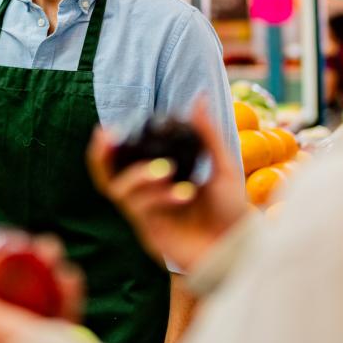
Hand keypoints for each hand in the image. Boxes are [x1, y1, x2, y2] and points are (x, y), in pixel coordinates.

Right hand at [88, 99, 248, 271]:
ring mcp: (148, 218)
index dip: (105, 149)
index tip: (106, 130)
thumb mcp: (222, 165)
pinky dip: (159, 197)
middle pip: (106, 179)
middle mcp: (147, 198)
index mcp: (158, 181)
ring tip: (168, 172)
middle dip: (101, 158)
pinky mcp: (153, 236)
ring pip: (122, 193)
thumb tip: (199, 97)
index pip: (121, 163)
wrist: (241, 245)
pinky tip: (184, 193)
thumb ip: (207, 134)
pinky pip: (142, 212)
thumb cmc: (230, 210)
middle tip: (109, 139)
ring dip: (139, 177)